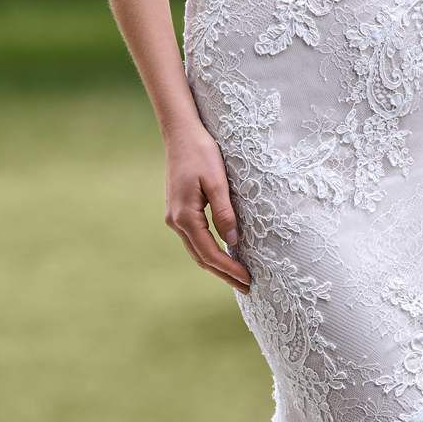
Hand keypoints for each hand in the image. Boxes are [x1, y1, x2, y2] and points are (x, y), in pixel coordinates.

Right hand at [165, 127, 250, 291]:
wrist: (180, 134)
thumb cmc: (201, 153)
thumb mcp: (218, 182)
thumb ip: (225, 213)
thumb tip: (233, 241)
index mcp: (185, 216)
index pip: (210, 253)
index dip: (229, 269)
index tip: (248, 279)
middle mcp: (175, 221)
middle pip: (201, 258)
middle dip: (224, 274)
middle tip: (247, 287)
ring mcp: (174, 217)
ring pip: (196, 251)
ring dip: (216, 265)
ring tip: (237, 277)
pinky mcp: (177, 211)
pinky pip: (194, 239)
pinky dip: (209, 252)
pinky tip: (222, 254)